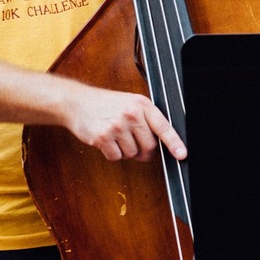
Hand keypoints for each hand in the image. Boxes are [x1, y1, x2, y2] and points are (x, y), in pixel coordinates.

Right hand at [61, 82, 186, 162]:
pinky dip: (113, 153)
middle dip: (145, 151)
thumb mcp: (131, 103)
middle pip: (149, 146)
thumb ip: (146, 118)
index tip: (182, 154)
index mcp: (142, 104)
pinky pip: (116, 157)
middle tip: (135, 144)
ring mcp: (117, 126)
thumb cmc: (106, 104)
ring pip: (132, 153)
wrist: (78, 102)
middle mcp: (131, 114)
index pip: (163, 126)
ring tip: (117, 136)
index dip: (174, 143)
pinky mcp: (102, 137)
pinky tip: (107, 141)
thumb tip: (162, 143)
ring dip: (126, 151)